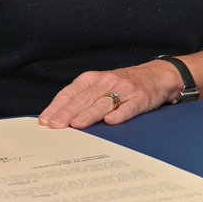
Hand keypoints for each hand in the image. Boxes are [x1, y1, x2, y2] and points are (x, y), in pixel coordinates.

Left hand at [38, 61, 179, 128]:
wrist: (156, 76)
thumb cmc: (122, 85)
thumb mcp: (99, 86)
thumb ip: (81, 99)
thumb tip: (57, 118)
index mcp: (92, 79)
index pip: (70, 93)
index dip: (57, 106)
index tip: (46, 120)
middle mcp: (106, 82)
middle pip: (84, 98)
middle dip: (68, 112)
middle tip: (56, 125)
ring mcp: (124, 90)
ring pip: (103, 102)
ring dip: (89, 114)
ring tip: (77, 124)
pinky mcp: (141, 98)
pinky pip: (130, 107)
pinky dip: (120, 114)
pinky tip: (111, 121)